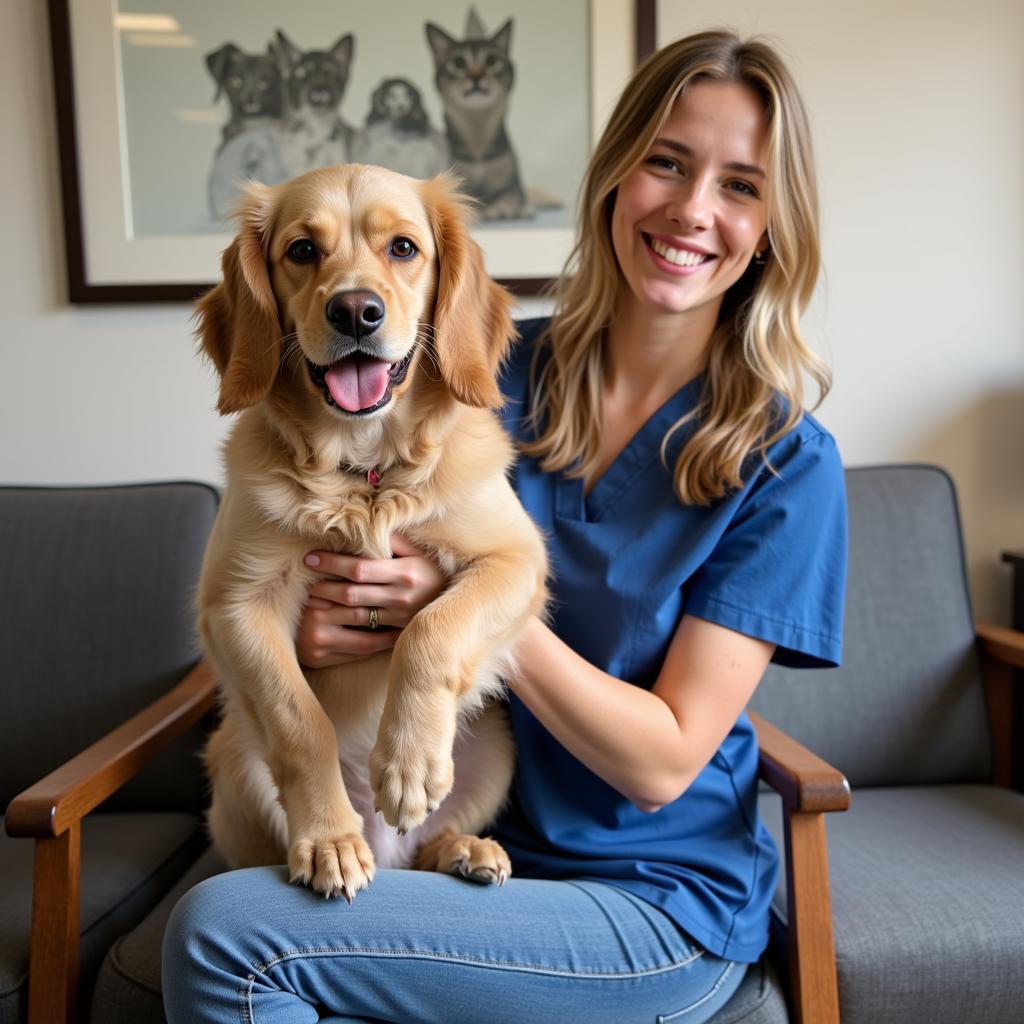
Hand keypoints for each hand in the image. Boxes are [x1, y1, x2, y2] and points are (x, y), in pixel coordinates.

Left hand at [296, 533, 447, 668]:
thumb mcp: (419, 552)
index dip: (332, 563)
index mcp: (406, 572)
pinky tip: (328, 616)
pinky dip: (343, 622)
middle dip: (324, 585)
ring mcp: (399, 617)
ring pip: (354, 614)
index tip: (310, 558)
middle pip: (352, 592)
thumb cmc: (433, 571)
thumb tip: (368, 526)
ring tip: (309, 597)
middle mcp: (401, 596)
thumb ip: (395, 540)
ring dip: (329, 606)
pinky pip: (364, 630)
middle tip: (304, 578)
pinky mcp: (397, 632)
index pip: (360, 568)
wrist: (458, 603)